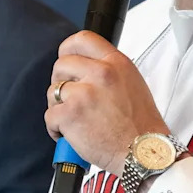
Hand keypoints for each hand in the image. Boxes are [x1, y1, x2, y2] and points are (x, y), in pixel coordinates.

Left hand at [46, 31, 168, 176]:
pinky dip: (56, 128)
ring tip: (75, 119)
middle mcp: (100, 73)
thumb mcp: (132, 83)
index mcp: (116, 63)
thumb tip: (85, 67)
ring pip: (53, 91)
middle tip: (71, 98)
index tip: (66, 57)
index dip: (68, 49)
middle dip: (61, 82)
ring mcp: (84, 93)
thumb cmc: (141, 125)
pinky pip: (50, 115)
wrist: (143, 153)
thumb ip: (109, 70)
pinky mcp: (70, 114)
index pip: (82, 39)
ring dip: (59, 106)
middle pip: (61, 64)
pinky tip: (70, 134)